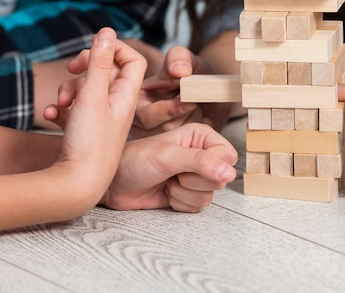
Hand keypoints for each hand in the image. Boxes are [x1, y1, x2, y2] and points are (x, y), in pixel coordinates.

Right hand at [44, 28, 146, 202]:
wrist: (77, 185)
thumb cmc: (89, 143)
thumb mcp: (92, 96)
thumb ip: (100, 63)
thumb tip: (107, 31)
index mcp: (126, 95)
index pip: (133, 60)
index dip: (115, 48)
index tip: (94, 50)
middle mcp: (116, 106)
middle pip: (106, 72)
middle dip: (84, 68)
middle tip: (71, 70)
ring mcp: (100, 119)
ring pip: (85, 90)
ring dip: (68, 90)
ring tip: (60, 104)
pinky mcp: (84, 131)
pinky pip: (72, 110)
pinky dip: (61, 109)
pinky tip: (51, 116)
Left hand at [101, 123, 237, 211]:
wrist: (115, 184)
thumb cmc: (134, 160)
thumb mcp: (168, 156)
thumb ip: (200, 162)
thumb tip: (229, 173)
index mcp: (201, 136)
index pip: (228, 155)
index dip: (212, 165)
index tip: (189, 165)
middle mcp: (202, 154)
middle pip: (221, 178)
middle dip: (194, 181)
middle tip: (173, 172)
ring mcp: (195, 176)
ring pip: (209, 195)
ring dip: (184, 193)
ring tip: (166, 181)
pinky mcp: (188, 194)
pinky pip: (198, 207)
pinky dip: (180, 203)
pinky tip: (165, 192)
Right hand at [131, 46, 230, 137]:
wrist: (213, 90)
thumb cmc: (193, 73)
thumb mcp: (187, 60)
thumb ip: (180, 57)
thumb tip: (178, 71)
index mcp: (136, 101)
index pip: (145, 115)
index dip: (169, 108)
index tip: (188, 98)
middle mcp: (142, 123)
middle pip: (163, 130)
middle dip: (185, 112)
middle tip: (195, 98)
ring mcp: (159, 137)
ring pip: (179, 136)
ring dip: (194, 118)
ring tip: (196, 103)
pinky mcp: (178, 146)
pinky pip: (193, 142)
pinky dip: (202, 127)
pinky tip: (202, 115)